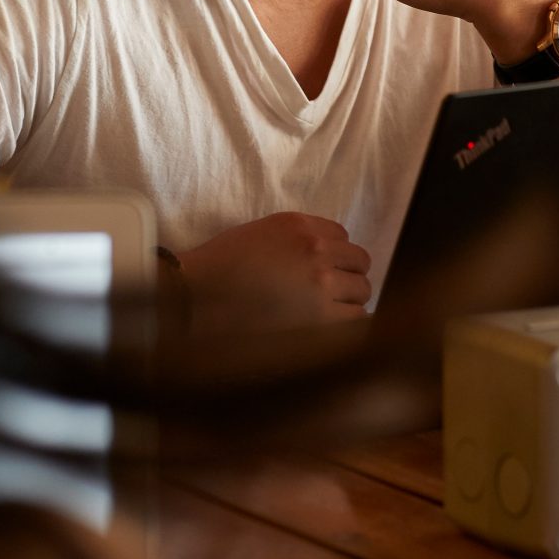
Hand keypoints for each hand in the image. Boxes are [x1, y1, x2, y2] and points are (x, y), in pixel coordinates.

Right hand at [179, 213, 371, 331]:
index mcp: (299, 225)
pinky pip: (355, 321)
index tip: (323, 272)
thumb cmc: (220, 268)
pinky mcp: (320, 318)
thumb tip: (326, 260)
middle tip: (329, 295)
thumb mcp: (260, 234)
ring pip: (362, 292)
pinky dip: (346, 327)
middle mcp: (316, 250)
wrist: (196, 299)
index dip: (334, 257)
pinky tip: (326, 332)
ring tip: (326, 316)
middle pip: (360, 263)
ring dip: (349, 302)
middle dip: (347, 278)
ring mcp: (321, 284)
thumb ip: (297, 241)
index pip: (343, 237)